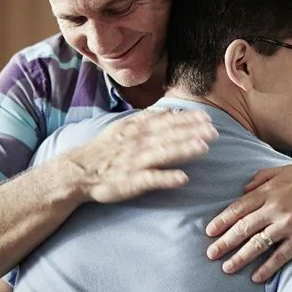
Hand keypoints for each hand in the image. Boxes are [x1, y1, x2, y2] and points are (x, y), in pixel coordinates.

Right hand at [65, 109, 217, 202]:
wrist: (77, 171)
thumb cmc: (106, 150)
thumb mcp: (124, 127)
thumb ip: (148, 118)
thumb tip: (170, 110)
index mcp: (138, 129)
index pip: (167, 121)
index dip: (188, 119)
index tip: (208, 117)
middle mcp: (138, 143)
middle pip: (169, 135)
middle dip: (192, 132)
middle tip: (214, 131)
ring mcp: (135, 162)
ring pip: (163, 154)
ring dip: (183, 150)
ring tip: (203, 147)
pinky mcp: (131, 181)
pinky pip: (151, 179)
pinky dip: (166, 178)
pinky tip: (183, 179)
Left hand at [205, 164, 291, 282]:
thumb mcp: (289, 171)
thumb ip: (263, 176)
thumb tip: (243, 188)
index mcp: (271, 190)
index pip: (240, 207)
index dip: (222, 220)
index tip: (209, 232)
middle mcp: (276, 207)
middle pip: (244, 227)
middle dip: (224, 242)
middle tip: (210, 254)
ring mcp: (289, 224)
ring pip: (258, 243)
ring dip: (240, 257)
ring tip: (227, 268)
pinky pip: (279, 256)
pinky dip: (266, 268)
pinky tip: (256, 277)